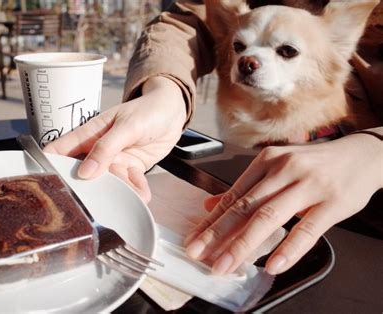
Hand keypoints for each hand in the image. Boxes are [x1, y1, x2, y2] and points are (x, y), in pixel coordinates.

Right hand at [43, 76, 186, 201]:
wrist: (173, 113)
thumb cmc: (147, 111)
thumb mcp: (127, 126)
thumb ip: (106, 148)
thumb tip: (85, 172)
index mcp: (89, 134)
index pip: (61, 150)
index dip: (50, 166)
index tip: (45, 185)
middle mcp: (98, 150)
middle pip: (83, 174)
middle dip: (89, 188)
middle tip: (97, 202)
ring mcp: (114, 161)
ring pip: (108, 183)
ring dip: (120, 191)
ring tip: (132, 193)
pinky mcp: (130, 169)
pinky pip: (128, 185)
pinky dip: (135, 190)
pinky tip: (143, 190)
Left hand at [184, 133, 382, 274]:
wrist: (361, 155)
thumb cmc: (313, 164)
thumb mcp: (277, 168)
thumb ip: (245, 188)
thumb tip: (210, 204)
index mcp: (266, 162)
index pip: (233, 195)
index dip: (211, 221)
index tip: (194, 240)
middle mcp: (284, 170)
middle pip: (245, 207)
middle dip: (218, 234)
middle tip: (199, 255)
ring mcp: (308, 185)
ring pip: (269, 217)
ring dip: (243, 244)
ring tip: (226, 264)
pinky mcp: (332, 203)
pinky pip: (307, 230)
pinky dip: (289, 249)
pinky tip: (273, 266)